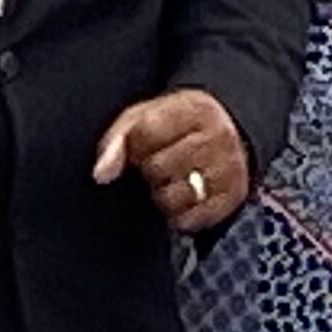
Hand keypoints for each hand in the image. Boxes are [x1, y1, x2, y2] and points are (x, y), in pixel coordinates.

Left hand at [94, 89, 249, 235]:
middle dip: (148, 169)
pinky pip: (188, 221)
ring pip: (172, 198)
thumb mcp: (146, 116)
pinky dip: (176, 215)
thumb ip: (118, 139)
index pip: (147, 132)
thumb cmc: (176, 126)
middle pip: (158, 168)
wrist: (229, 135)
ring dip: (160, 194)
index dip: (134, 145)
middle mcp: (218, 139)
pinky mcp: (230, 201)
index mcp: (195, 110)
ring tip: (168, 180)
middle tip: (156, 164)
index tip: (140, 146)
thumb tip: (101, 174)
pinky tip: (180, 197)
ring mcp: (228, 172)